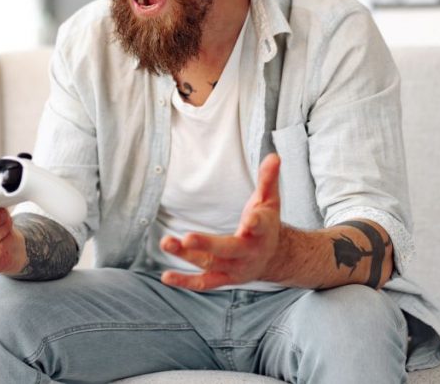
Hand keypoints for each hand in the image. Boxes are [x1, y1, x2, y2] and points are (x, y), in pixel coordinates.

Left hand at [160, 153, 282, 290]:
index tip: (249, 220)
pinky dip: (185, 281)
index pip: (260, 226)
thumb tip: (273, 155)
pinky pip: (204, 283)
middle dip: (207, 244)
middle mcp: (248, 253)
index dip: (255, 223)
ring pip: (210, 264)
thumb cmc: (266, 223)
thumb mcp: (270, 200)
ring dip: (187, 256)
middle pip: (228, 250)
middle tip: (187, 238)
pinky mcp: (223, 278)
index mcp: (262, 232)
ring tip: (166, 243)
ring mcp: (235, 268)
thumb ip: (268, 179)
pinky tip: (166, 276)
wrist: (273, 257)